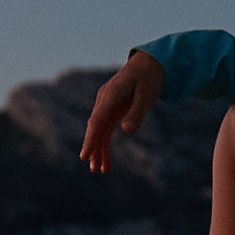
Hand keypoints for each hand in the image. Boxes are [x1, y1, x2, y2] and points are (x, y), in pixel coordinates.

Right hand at [79, 51, 164, 173]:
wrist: (150, 63)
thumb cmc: (149, 76)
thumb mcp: (147, 94)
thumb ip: (136, 113)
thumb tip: (127, 131)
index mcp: (110, 96)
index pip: (97, 121)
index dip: (90, 139)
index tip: (84, 156)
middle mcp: (104, 101)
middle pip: (96, 128)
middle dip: (94, 149)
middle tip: (95, 170)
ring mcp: (107, 105)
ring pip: (100, 131)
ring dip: (100, 150)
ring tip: (101, 171)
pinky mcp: (112, 109)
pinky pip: (106, 129)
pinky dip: (105, 143)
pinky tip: (106, 160)